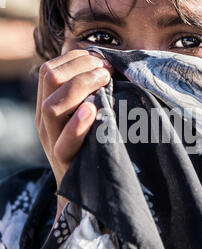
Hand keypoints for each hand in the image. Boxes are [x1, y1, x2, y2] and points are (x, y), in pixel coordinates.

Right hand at [35, 49, 113, 193]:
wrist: (85, 189)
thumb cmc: (92, 143)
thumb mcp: (87, 114)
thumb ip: (90, 93)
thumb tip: (109, 64)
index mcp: (48, 105)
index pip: (51, 69)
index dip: (76, 58)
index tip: (103, 60)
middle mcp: (44, 120)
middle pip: (49, 79)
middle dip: (80, 67)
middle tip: (107, 71)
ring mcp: (52, 141)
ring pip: (52, 106)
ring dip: (81, 86)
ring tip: (104, 83)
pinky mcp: (65, 161)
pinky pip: (64, 143)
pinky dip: (78, 124)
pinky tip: (92, 110)